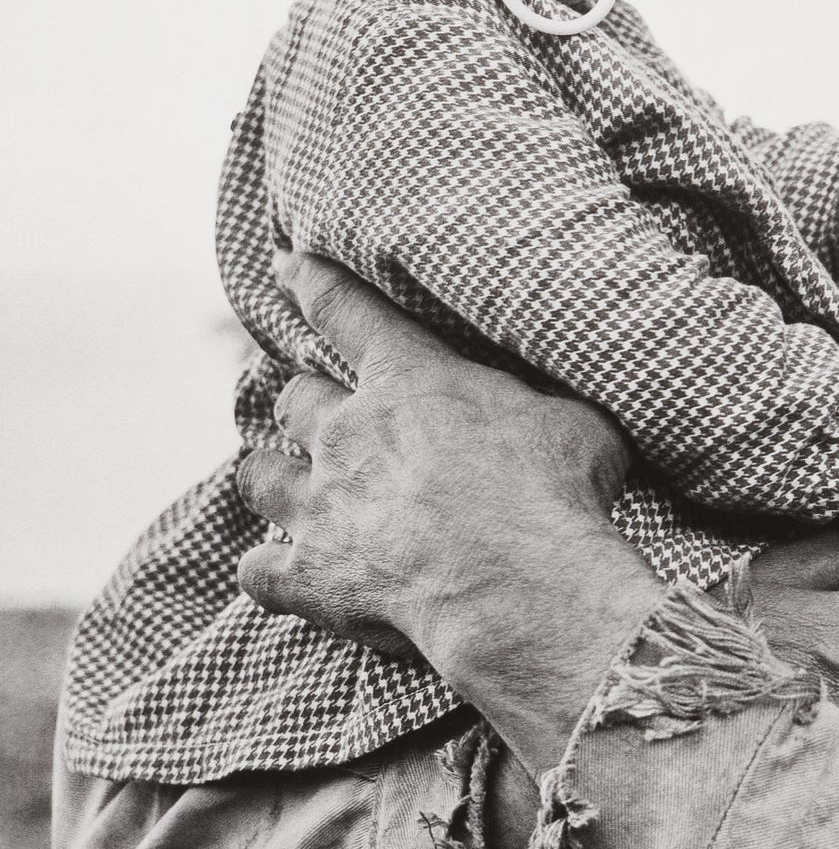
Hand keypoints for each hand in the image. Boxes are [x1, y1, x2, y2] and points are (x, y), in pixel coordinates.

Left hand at [235, 252, 660, 773]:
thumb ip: (543, 409)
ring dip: (271, 478)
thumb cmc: (557, 493)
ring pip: (257, 477)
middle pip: (295, 399)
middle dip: (304, 403)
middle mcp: (349, 434)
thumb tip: (559, 410)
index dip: (312, 282)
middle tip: (316, 411)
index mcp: (409, 379)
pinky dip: (265, 572)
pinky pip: (257, 571)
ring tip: (280, 484)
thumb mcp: (572, 423)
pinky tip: (274, 576)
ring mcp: (321, 507)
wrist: (523, 583)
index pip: (345, 311)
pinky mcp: (311, 576)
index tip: (288, 264)